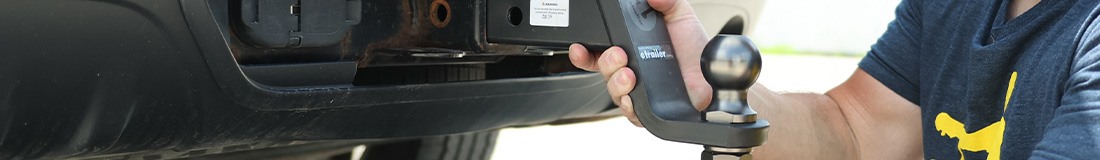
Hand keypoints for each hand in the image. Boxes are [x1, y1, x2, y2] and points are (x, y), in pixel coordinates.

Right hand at [568, 0, 712, 126]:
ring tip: (629, 75)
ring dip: (616, 84)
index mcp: (631, 49)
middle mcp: (630, 70)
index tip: (579, 48)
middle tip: (619, 56)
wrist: (713, 72)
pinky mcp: (649, 110)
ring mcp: (638, 91)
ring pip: (613, 92)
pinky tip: (632, 98)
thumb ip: (665, 1)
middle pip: (603, 71)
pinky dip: (628, 107)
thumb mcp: (679, 15)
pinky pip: (631, 113)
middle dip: (605, 63)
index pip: (598, 53)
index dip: (584, 53)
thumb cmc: (695, 47)